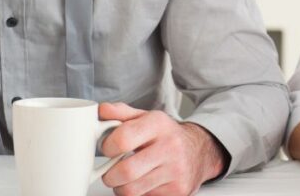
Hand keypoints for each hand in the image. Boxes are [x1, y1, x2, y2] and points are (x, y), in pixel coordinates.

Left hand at [99, 102, 226, 195]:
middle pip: (125, 171)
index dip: (107, 147)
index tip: (108, 149)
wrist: (199, 150)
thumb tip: (100, 111)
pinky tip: (143, 182)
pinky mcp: (178, 190)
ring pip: (132, 190)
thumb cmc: (166, 135)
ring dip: (122, 187)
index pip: (122, 139)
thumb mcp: (146, 118)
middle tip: (111, 171)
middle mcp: (170, 147)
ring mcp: (176, 171)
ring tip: (126, 178)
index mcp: (158, 124)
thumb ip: (121, 113)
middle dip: (109, 175)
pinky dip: (139, 193)